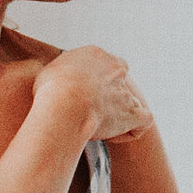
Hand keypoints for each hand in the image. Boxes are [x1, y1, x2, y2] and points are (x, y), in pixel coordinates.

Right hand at [34, 45, 150, 145]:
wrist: (66, 102)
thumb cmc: (51, 89)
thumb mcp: (48, 72)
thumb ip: (59, 75)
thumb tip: (56, 82)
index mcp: (96, 55)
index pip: (103, 65)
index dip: (94, 82)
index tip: (80, 96)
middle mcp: (116, 69)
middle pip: (118, 81)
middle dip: (107, 97)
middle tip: (89, 111)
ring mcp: (126, 91)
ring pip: (130, 102)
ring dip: (116, 115)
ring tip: (98, 128)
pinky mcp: (132, 112)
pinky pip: (143, 121)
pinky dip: (132, 130)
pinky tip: (115, 137)